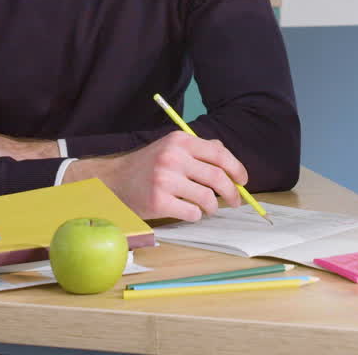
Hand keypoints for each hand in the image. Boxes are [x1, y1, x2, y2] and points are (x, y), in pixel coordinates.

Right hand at [65, 131, 245, 220]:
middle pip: (217, 178)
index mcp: (180, 141)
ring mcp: (164, 180)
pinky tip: (188, 211)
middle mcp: (172, 157)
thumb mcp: (171, 147)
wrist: (113, 181)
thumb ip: (201, 150)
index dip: (237, 170)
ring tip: (207, 208)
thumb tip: (232, 164)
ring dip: (212, 207)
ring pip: (207, 198)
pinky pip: (192, 213)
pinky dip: (196, 215)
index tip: (243, 182)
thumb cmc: (148, 166)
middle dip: (231, 193)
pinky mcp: (158, 202)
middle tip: (234, 201)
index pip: (220, 155)